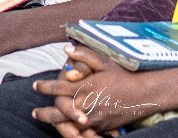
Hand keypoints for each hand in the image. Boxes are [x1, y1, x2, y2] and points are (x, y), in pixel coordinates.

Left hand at [32, 46, 177, 134]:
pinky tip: (66, 130)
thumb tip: (66, 48)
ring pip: (68, 125)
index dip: (45, 87)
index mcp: (86, 86)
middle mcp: (87, 104)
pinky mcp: (101, 127)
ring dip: (55, 124)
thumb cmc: (123, 75)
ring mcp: (94, 118)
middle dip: (44, 113)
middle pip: (59, 111)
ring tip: (46, 122)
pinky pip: (83, 132)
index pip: (59, 87)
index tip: (35, 85)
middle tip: (34, 113)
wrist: (143, 94)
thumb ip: (85, 55)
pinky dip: (73, 132)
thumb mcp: (105, 61)